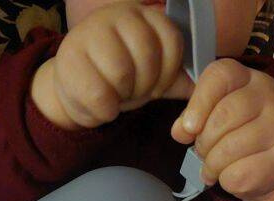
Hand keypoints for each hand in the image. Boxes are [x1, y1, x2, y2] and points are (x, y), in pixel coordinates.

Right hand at [31, 1, 193, 129]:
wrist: (74, 87)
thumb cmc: (116, 79)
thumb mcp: (150, 77)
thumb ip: (175, 79)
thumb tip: (204, 86)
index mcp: (142, 17)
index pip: (171, 40)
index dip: (168, 73)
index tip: (157, 86)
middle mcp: (115, 16)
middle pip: (146, 57)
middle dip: (144, 86)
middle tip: (132, 92)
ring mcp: (89, 35)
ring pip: (121, 74)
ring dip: (122, 97)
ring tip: (115, 95)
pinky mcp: (68, 61)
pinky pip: (99, 95)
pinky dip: (105, 111)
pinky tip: (102, 106)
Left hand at [171, 58, 273, 200]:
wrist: (272, 162)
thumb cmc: (236, 133)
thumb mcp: (213, 115)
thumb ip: (192, 117)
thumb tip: (180, 131)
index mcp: (246, 78)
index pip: (220, 75)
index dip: (199, 102)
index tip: (189, 128)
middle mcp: (268, 95)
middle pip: (223, 116)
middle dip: (204, 141)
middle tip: (202, 152)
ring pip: (230, 149)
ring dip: (212, 165)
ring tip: (213, 168)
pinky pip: (239, 174)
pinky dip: (225, 180)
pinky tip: (229, 176)